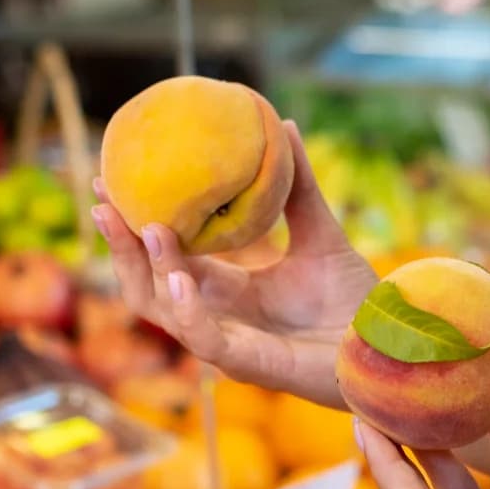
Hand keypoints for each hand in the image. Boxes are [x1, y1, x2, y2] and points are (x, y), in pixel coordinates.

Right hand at [93, 121, 378, 407]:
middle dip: (121, 247)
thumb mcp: (320, 232)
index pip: (166, 256)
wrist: (386, 343)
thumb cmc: (353, 300)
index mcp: (228, 289)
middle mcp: (218, 317)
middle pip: (147, 286)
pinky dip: (186, 311)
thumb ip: (298, 186)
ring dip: (148, 270)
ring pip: (165, 311)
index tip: (112, 182)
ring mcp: (228, 343)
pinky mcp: (247, 365)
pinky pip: (203, 339)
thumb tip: (283, 124)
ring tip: (146, 228)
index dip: (136, 224)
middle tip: (103, 201)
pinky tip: (178, 278)